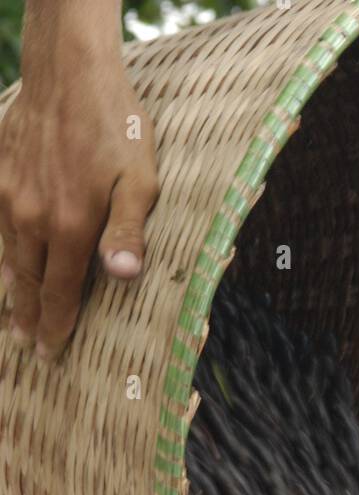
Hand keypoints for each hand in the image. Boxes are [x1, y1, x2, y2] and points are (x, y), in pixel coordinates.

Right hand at [0, 6, 157, 360]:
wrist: (68, 71)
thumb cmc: (115, 126)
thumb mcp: (140, 181)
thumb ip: (129, 231)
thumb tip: (124, 276)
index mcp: (70, 227)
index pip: (60, 294)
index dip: (56, 327)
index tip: (52, 354)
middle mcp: (32, 218)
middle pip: (28, 283)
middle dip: (29, 319)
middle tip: (29, 348)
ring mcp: (10, 195)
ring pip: (8, 257)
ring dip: (12, 290)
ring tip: (14, 317)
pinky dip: (2, 252)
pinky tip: (6, 265)